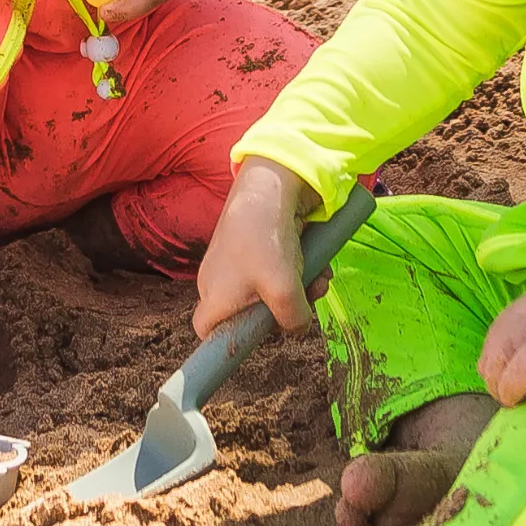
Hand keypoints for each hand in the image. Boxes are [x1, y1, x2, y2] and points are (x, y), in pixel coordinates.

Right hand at [193, 157, 317, 337]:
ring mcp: (233, 262)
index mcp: (213, 298)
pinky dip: (296, 269)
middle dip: (283, 310)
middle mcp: (217, 282)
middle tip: (304, 299)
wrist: (268, 185)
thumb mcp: (284, 292)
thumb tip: (298, 327)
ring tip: (317, 277)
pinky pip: (273, 270)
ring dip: (298, 288)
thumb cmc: (265, 241)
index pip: (207, 332)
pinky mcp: (251, 245)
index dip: (229, 340)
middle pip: (249, 314)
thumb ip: (293, 320)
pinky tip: (316, 262)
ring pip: (268, 291)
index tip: (257, 336)